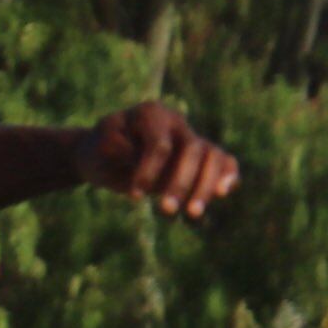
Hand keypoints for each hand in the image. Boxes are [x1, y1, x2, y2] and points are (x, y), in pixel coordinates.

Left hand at [74, 102, 238, 219]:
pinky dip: (228, 175)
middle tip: (166, 211)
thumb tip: (138, 155)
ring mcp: (190, 139)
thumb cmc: (100, 150)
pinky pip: (223, 161)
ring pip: (213, 156)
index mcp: (151, 114)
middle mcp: (176, 123)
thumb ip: (117, 147)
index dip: (150, 172)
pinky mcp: (199, 158)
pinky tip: (222, 193)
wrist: (103, 156)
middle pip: (193, 149)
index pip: (160, 144)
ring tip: (193, 214)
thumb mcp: (99, 148)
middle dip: (181, 182)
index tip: (135, 196)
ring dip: (206, 186)